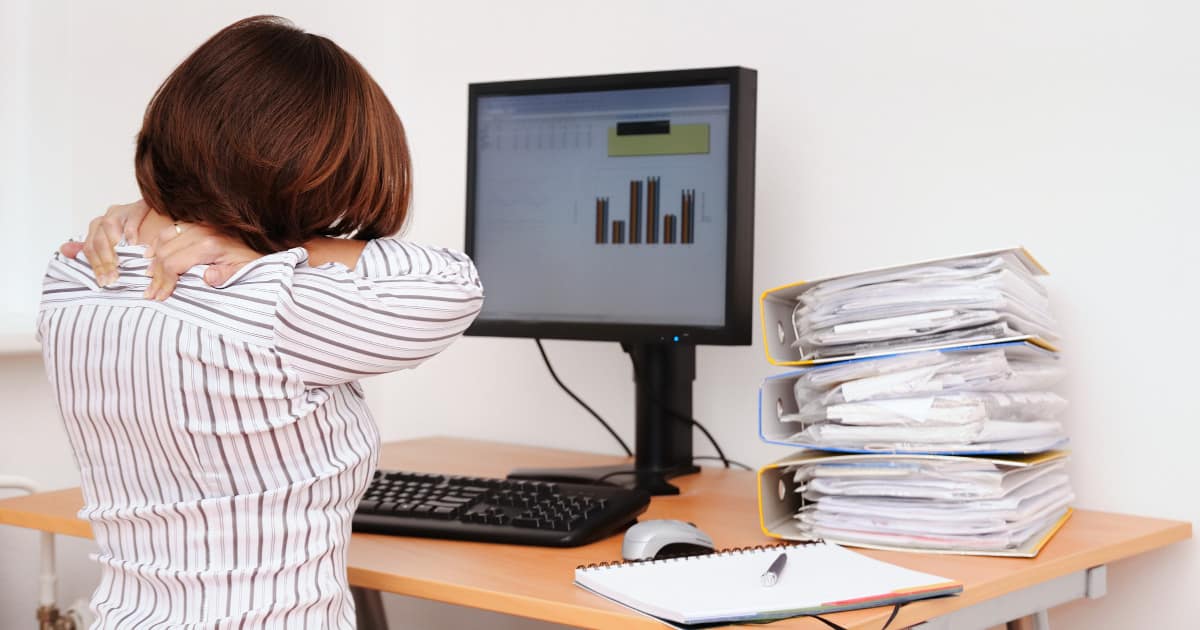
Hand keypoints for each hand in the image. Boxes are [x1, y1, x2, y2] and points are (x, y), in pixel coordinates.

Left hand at [59, 200, 151, 286]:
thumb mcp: (117, 248)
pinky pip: (131, 217)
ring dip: (112, 246)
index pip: (90, 247)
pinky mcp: (140, 205)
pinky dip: (130, 231)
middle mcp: (110, 216)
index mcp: (101, 227)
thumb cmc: (146, 239)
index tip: (105, 281)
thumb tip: (64, 249)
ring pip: (107, 225)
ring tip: (119, 262)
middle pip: (97, 238)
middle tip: (113, 277)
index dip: (96, 266)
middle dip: (104, 261)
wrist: (168, 225)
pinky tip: (135, 245)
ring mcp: (124, 209)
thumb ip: (93, 250)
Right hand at [143, 222, 259, 300]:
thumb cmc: (251, 259)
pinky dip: (158, 242)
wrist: (260, 242)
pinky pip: (170, 229)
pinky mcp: (197, 223)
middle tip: (150, 293)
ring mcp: (197, 225)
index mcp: (210, 245)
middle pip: (165, 253)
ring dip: (153, 259)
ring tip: (149, 277)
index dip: (163, 282)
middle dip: (155, 276)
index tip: (160, 296)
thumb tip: (207, 278)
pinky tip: (152, 255)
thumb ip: (225, 276)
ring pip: (164, 239)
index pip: (173, 263)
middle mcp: (200, 231)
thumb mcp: (243, 271)